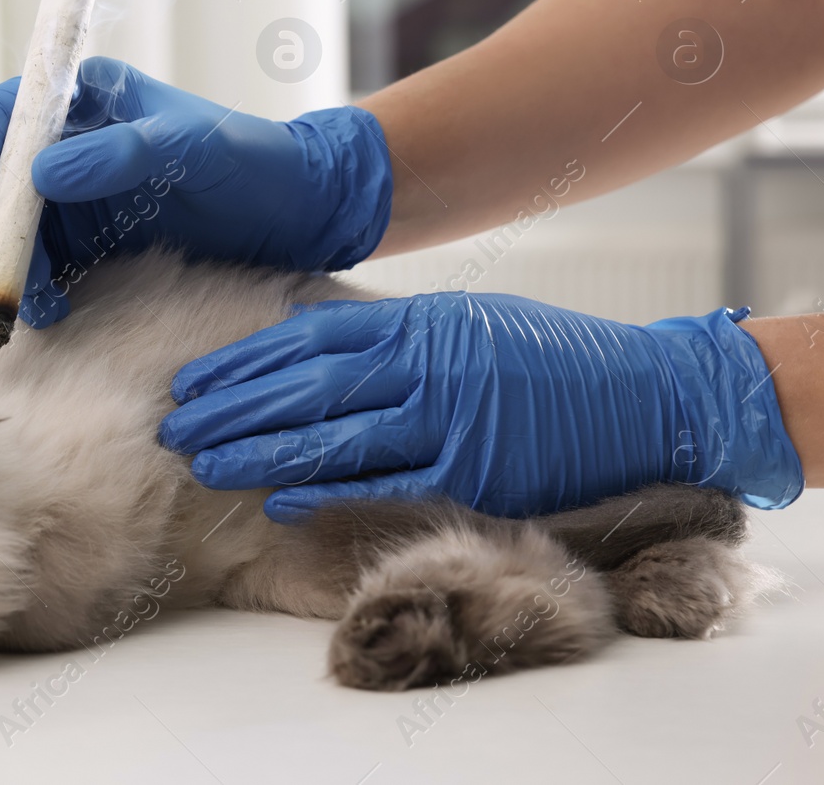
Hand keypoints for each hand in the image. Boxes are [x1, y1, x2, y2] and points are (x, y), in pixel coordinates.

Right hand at [0, 57, 392, 326]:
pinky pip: (44, 266)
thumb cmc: (259, 164)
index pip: (1, 115)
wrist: (304, 215)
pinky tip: (56, 311)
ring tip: (42, 308)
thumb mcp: (197, 151)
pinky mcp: (92, 242)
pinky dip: (39, 290)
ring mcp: (77, 195)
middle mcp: (70, 143)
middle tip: (6, 283)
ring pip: (13, 232)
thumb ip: (124, 153)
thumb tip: (41, 171)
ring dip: (14, 270)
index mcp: (87, 97)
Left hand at [159, 292, 803, 519]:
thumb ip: (396, 337)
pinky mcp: (476, 469)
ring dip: (260, 450)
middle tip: (172, 425)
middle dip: (230, 406)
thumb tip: (317, 345)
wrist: (651, 395)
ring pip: (333, 433)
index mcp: (419, 321)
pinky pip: (387, 481)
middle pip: (305, 383)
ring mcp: (450, 416)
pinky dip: (327, 490)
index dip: (242, 360)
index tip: (192, 380)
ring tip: (202, 462)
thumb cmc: (555, 362)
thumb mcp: (469, 326)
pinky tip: (278, 502)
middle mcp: (426, 362)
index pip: (306, 338)